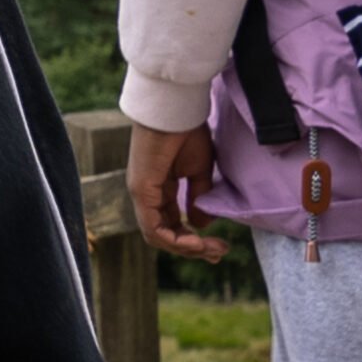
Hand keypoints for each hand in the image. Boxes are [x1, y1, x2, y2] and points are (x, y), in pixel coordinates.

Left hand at [128, 120, 230, 261]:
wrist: (175, 109)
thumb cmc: (186, 132)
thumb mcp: (199, 170)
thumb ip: (198, 197)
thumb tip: (199, 225)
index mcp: (159, 188)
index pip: (171, 223)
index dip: (193, 240)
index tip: (220, 246)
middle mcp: (147, 194)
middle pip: (165, 234)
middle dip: (193, 248)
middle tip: (220, 252)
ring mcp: (141, 193)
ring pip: (158, 236)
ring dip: (187, 248)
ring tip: (212, 248)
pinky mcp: (140, 190)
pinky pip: (153, 228)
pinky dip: (175, 240)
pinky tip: (196, 240)